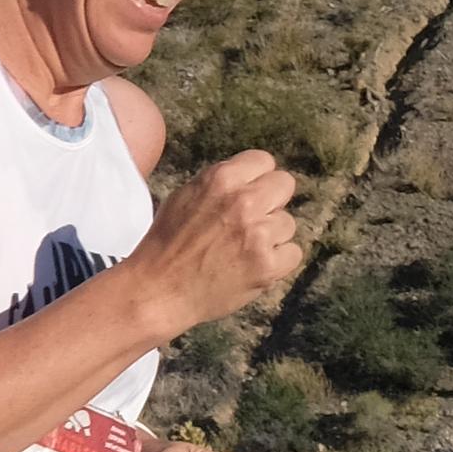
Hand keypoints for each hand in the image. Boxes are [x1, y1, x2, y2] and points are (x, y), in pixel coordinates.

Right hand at [137, 146, 302, 340]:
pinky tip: (254, 266)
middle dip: (270, 201)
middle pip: (284, 184)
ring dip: (271, 235)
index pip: (263, 160)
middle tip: (251, 221)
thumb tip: (248, 179)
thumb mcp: (183, 198)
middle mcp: (243, 202)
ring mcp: (258, 234)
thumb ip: (218, 184)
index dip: (256, 178)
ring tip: (244, 250)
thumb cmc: (166, 245)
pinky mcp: (268, 265)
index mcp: (220, 179)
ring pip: (288, 223)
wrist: (158, 291)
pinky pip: (293, 253)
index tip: (249, 193)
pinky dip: (278, 262)